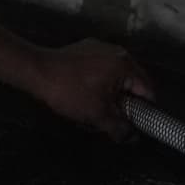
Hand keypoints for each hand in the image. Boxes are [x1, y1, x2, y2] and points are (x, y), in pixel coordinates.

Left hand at [25, 37, 152, 137]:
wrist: (36, 71)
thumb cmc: (69, 91)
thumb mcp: (97, 115)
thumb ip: (119, 128)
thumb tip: (132, 137)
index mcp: (125, 65)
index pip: (148, 90)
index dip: (145, 110)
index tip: (136, 124)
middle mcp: (117, 52)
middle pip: (133, 83)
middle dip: (125, 103)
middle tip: (113, 119)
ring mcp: (101, 48)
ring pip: (116, 77)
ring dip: (112, 94)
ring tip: (97, 109)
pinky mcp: (86, 49)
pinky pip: (101, 69)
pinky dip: (100, 83)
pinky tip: (85, 95)